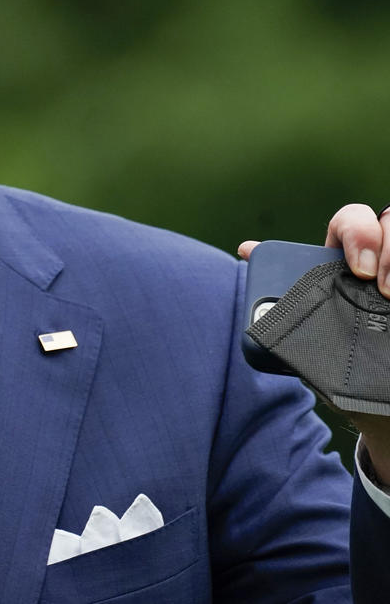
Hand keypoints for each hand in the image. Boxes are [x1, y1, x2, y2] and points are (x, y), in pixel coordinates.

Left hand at [239, 203, 389, 481]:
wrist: (375, 400)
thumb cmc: (335, 356)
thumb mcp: (308, 325)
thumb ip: (286, 291)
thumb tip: (246, 249)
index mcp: (343, 256)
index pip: (351, 221)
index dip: (357, 233)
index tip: (358, 271)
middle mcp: (378, 257)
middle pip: (389, 223)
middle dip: (389, 247)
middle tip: (385, 289)